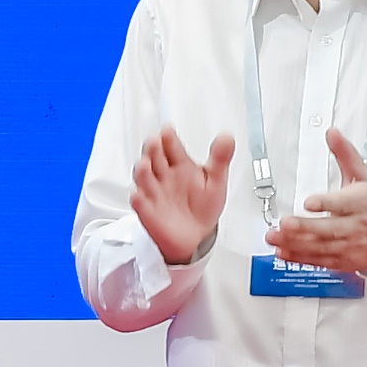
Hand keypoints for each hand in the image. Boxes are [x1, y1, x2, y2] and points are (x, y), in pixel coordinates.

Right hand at [131, 126, 234, 267]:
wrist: (196, 236)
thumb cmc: (203, 206)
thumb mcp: (216, 180)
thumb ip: (220, 158)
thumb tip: (227, 137)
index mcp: (180, 164)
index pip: (171, 146)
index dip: (168, 138)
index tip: (167, 130)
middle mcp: (164, 175)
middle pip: (154, 157)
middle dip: (152, 149)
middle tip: (154, 142)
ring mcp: (155, 192)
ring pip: (144, 178)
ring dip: (142, 171)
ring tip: (145, 165)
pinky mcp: (148, 211)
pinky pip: (141, 205)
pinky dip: (139, 200)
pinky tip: (139, 197)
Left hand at [270, 129, 366, 276]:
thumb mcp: (364, 177)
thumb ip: (345, 155)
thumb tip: (332, 133)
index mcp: (360, 203)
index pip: (344, 203)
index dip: (327, 203)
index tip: (309, 201)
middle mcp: (355, 226)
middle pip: (329, 228)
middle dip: (305, 227)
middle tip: (285, 223)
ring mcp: (349, 246)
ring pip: (322, 246)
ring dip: (296, 243)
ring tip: (275, 237)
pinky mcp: (343, 261)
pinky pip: (320, 261)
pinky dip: (301, 258)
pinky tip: (284, 252)